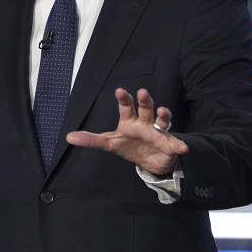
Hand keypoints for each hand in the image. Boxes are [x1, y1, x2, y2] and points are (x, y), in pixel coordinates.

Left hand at [66, 87, 187, 175]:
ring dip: (164, 115)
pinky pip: (175, 144)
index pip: (126, 107)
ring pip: (162, 120)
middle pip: (145, 108)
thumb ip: (91, 139)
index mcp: (129, 121)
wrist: (149, 160)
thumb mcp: (109, 143)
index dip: (124, 99)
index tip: (120, 91)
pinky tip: (182, 147)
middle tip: (142, 92)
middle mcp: (144, 122)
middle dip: (144, 100)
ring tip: (164, 111)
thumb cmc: (128, 145)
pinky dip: (179, 145)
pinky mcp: (169, 144)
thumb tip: (69, 137)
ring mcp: (158, 132)